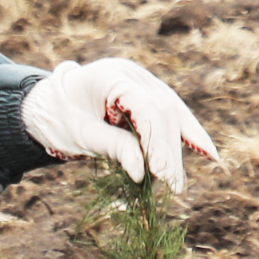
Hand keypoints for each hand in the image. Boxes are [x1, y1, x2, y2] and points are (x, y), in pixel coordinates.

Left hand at [19, 57, 222, 190]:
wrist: (50, 102)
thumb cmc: (60, 117)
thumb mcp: (81, 135)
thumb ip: (113, 148)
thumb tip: (142, 174)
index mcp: (112, 75)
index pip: (146, 107)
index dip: (156, 141)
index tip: (159, 173)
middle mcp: (133, 74)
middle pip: (163, 112)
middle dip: (169, 150)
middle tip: (172, 185)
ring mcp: (143, 81)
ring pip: (172, 113)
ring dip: (177, 149)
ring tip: (178, 182)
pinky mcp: (149, 94)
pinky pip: (172, 114)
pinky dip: (187, 135)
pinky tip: (208, 152)